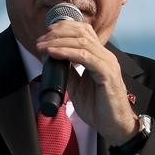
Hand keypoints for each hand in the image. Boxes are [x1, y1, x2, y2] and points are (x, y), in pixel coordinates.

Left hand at [36, 21, 137, 144]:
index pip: (83, 31)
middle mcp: (105, 56)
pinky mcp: (107, 73)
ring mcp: (107, 63)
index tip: (46, 33)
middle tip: (40, 41)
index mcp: (99, 56)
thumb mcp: (76, 85)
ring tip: (43, 46)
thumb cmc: (98, 107)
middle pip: (81, 33)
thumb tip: (51, 57)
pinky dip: (67, 52)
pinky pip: (85, 57)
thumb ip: (67, 70)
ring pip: (82, 42)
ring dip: (58, 42)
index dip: (64, 28)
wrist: (114, 126)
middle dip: (57, 34)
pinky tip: (53, 53)